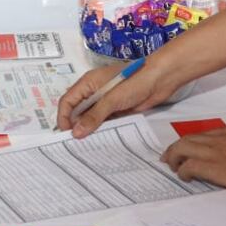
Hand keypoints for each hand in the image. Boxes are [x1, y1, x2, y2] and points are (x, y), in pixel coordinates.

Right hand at [55, 61, 182, 137]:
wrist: (161, 79)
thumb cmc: (134, 82)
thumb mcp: (111, 99)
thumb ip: (94, 116)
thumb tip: (76, 133)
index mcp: (88, 83)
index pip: (68, 101)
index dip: (64, 117)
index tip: (66, 134)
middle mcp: (94, 91)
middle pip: (78, 110)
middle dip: (75, 125)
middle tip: (75, 144)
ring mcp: (106, 100)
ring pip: (91, 117)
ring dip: (89, 129)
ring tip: (87, 146)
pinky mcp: (117, 109)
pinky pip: (104, 121)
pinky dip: (102, 130)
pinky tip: (101, 140)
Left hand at [160, 126, 225, 193]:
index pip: (200, 135)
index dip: (188, 143)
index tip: (182, 150)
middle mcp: (218, 138)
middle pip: (186, 140)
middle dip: (174, 150)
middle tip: (169, 160)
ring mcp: (214, 151)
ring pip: (182, 149)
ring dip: (174, 159)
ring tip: (175, 169)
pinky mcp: (213, 166)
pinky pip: (189, 166)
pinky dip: (184, 171)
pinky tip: (186, 177)